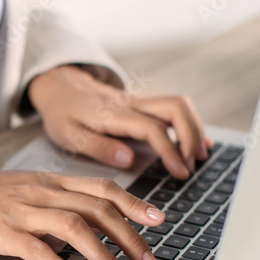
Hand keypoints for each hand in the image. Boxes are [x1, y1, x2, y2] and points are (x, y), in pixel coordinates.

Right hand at [0, 171, 166, 259]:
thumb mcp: (23, 191)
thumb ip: (54, 202)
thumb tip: (88, 224)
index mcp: (48, 181)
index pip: (101, 187)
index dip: (134, 203)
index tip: (159, 219)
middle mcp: (40, 192)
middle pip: (97, 207)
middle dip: (129, 235)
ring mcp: (21, 210)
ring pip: (74, 225)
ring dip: (103, 252)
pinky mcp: (1, 232)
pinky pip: (38, 249)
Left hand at [28, 65, 212, 178]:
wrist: (61, 87)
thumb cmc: (63, 113)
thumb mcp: (68, 135)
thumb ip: (99, 147)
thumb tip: (129, 160)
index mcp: (114, 114)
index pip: (152, 128)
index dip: (170, 151)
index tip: (180, 172)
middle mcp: (132, 104)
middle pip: (175, 108)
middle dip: (191, 136)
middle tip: (192, 165)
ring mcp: (140, 102)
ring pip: (179, 105)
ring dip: (194, 129)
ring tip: (198, 157)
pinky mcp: (143, 105)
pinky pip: (173, 109)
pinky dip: (189, 124)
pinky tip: (196, 144)